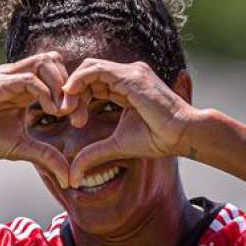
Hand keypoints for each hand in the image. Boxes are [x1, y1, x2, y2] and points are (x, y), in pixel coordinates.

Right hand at [0, 52, 71, 187]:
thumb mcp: (21, 148)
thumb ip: (46, 157)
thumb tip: (68, 177)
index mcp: (24, 88)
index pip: (58, 76)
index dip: (73, 95)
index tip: (81, 120)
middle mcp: (17, 77)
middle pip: (55, 62)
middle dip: (71, 87)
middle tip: (76, 115)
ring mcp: (7, 77)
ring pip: (45, 62)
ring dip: (60, 85)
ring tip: (64, 111)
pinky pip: (28, 79)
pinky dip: (44, 92)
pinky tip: (49, 110)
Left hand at [58, 59, 198, 186]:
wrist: (180, 134)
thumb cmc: (156, 139)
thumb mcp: (116, 146)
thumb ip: (92, 155)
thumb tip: (72, 177)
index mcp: (126, 86)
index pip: (93, 83)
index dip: (79, 98)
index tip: (75, 121)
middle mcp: (128, 75)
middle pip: (88, 73)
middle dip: (72, 92)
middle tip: (65, 114)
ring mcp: (130, 72)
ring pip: (89, 67)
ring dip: (73, 87)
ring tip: (67, 109)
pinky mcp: (130, 76)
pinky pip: (96, 70)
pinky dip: (79, 81)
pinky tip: (72, 97)